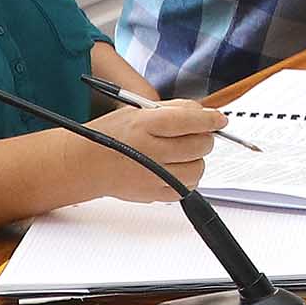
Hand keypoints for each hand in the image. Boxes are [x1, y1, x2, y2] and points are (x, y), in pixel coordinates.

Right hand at [83, 98, 223, 201]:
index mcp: (144, 125)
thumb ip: (173, 109)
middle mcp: (149, 151)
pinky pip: (187, 188)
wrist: (85, 164)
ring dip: (197, 159)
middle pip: (200, 145)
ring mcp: (152, 176)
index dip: (210, 118)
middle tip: (195, 134)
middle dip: (204, 137)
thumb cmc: (110, 135)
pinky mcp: (153, 195)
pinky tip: (175, 169)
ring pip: (198, 168)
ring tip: (182, 153)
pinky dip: (187, 178)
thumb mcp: (137, 110)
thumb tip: (206, 113)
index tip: (220, 119)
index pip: (190, 120)